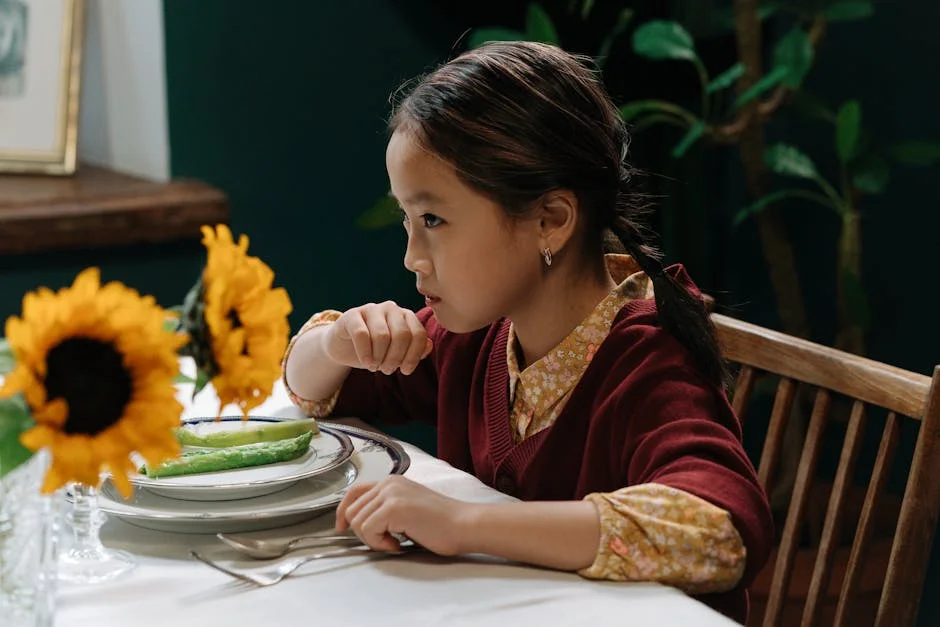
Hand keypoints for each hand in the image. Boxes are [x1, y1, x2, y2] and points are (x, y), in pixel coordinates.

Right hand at [324, 302, 431, 373]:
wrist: (343, 347)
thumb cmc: (375, 350)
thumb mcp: (396, 352)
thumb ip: (415, 349)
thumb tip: (429, 346)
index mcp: (405, 316)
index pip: (418, 334)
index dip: (414, 356)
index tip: (405, 371)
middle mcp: (391, 308)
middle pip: (402, 334)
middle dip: (396, 358)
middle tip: (388, 370)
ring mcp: (371, 309)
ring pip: (382, 335)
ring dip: (379, 357)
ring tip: (375, 367)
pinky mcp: (351, 315)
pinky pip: (361, 334)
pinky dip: (365, 353)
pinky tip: (366, 363)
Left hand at [335, 475, 470, 555]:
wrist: (463, 525)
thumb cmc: (441, 523)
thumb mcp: (407, 508)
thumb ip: (385, 508)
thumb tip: (358, 522)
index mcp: (391, 481)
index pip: (353, 491)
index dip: (342, 511)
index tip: (342, 527)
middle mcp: (389, 483)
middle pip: (352, 510)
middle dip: (363, 532)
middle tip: (387, 540)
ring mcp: (391, 493)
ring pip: (357, 522)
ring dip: (373, 539)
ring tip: (395, 541)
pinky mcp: (394, 508)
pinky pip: (368, 529)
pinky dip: (379, 543)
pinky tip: (398, 543)